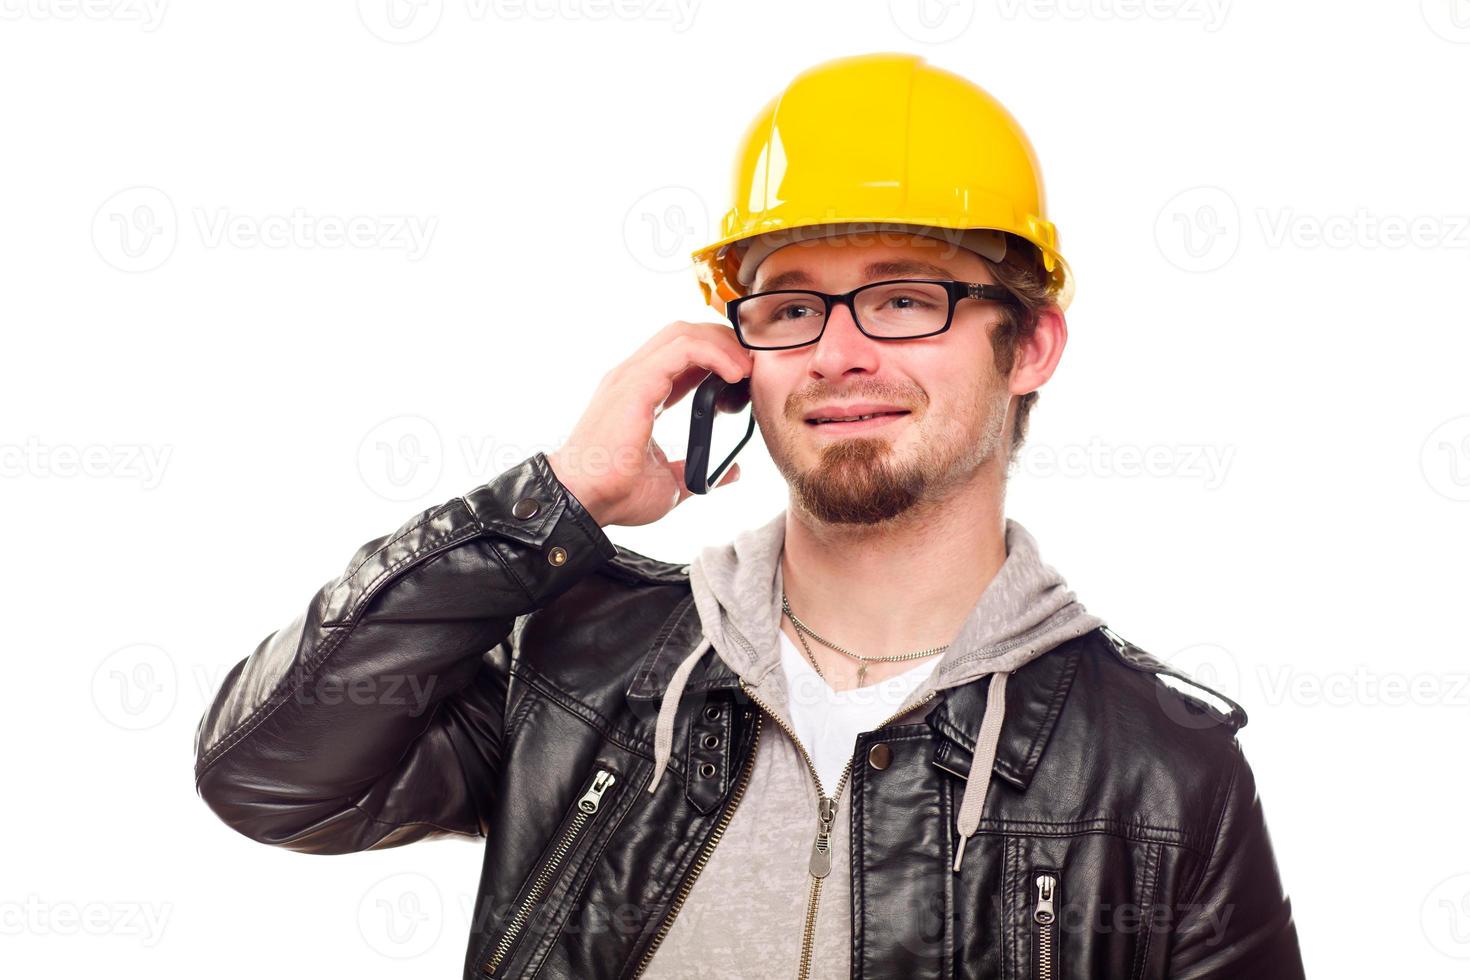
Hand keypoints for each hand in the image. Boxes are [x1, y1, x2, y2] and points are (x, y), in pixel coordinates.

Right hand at [547, 321, 753, 527]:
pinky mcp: (636, 382)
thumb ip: (696, 469)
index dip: (717, 356)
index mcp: (640, 394)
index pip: (682, 355)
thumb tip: (731, 472)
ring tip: (748, 368)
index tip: (746, 376)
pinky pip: (682, 349)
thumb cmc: (616, 493)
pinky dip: (714, 353)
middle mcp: (634, 377)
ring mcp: (632, 376)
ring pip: (684, 332)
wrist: (584, 501)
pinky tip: (735, 373)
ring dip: (723, 343)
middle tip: (753, 366)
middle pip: (685, 333)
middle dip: (724, 341)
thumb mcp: (670, 482)